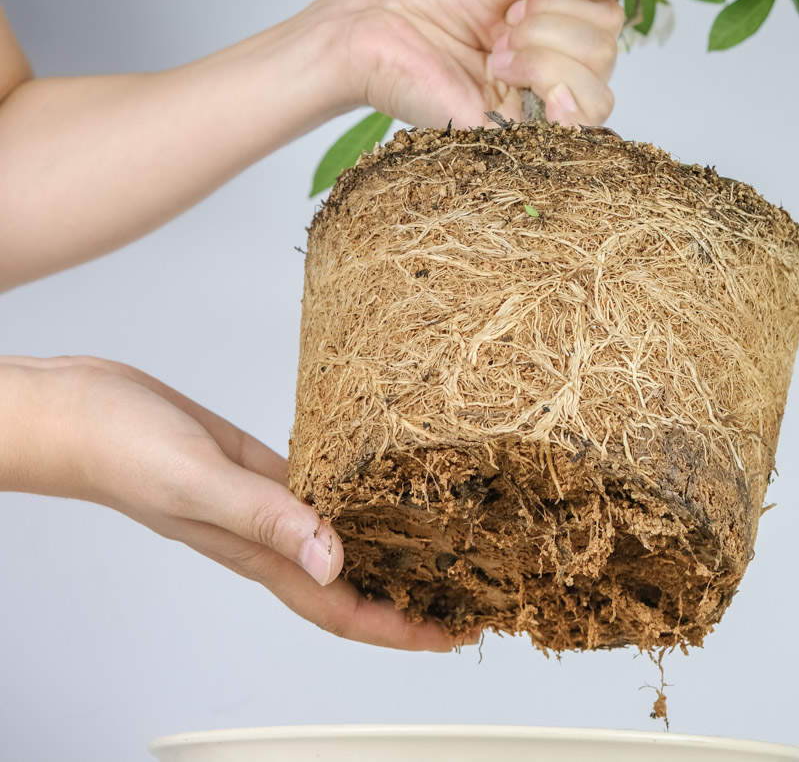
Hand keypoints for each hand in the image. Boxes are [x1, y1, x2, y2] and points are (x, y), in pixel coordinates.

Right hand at [2, 356, 464, 651]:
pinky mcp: (255, 464)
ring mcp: (261, 501)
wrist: (82, 412)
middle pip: (350, 582)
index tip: (452, 633)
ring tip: (439, 540)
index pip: (341, 607)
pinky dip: (350, 491)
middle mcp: (267, 536)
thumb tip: (335, 558)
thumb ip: (267, 518)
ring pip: (338, 535)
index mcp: (256, 553)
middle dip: (408, 596)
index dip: (398, 629)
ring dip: (386, 545)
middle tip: (469, 590)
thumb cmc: (124, 451)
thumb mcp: (202, 482)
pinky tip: (376, 479)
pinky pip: (314, 487)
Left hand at [329, 0, 646, 128]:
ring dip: (549, 58)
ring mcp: (536, 108)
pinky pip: (579, 128)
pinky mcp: (518, 139)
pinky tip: (519, 81)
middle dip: (554, 27)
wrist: (374, 32)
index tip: (513, 1)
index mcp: (551, 30)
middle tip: (500, 29)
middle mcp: (551, 70)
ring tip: (497, 56)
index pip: (608, 18)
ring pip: (600, 89)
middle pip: (608, 51)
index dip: (569, 1)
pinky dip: (560, 95)